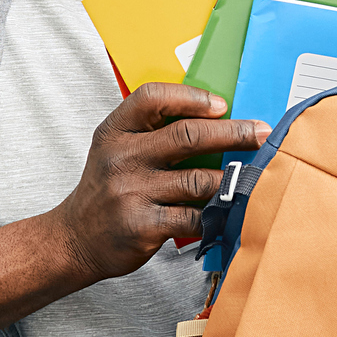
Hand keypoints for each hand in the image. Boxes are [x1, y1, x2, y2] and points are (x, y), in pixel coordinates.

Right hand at [48, 83, 271, 283]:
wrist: (75, 239)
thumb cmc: (107, 190)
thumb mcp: (115, 149)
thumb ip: (152, 132)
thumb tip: (217, 119)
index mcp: (115, 131)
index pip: (153, 97)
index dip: (192, 97)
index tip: (222, 104)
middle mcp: (121, 158)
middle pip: (187, 136)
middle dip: (233, 133)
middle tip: (261, 134)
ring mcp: (131, 193)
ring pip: (198, 181)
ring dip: (230, 179)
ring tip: (251, 177)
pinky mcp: (143, 226)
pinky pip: (193, 217)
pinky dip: (215, 214)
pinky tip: (227, 211)